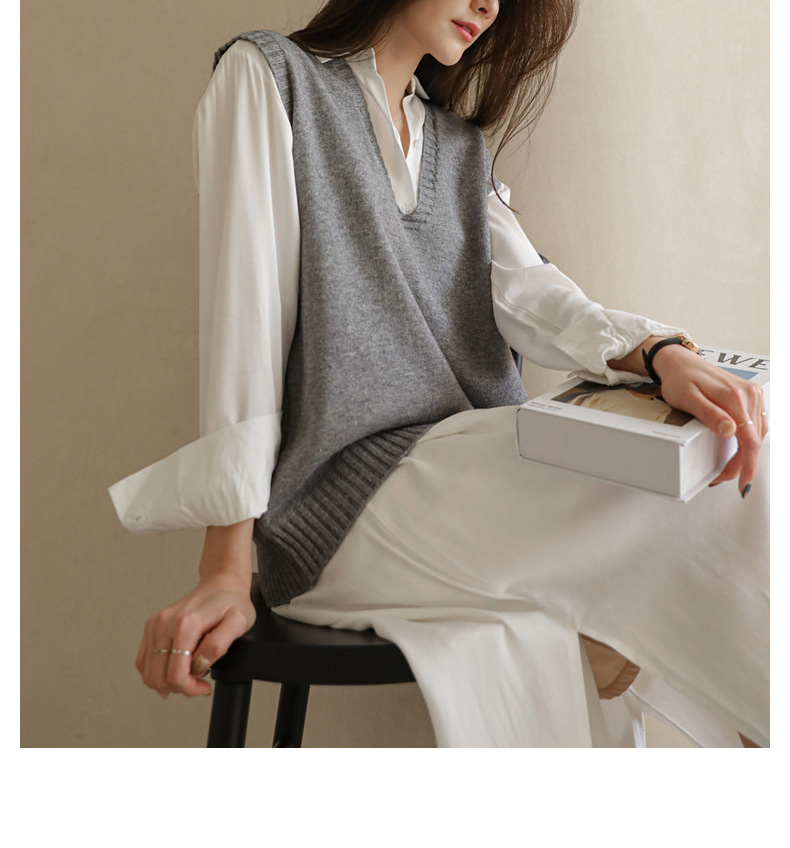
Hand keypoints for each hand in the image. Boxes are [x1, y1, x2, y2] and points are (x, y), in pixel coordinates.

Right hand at [135, 570, 255, 697]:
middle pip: (158, 677)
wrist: (221, 584)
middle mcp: (164, 623)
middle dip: (179, 687)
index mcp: (185, 623)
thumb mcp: (239, 622)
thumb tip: (199, 664)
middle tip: (198, 682)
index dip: (191, 688)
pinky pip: (144, 661)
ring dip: (167, 681)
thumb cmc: (232, 602)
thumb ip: (219, 644)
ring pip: (148, 672)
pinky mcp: (151, 626)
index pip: (175, 674)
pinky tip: (175, 668)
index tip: (205, 686)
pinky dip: (157, 671)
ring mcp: (155, 624)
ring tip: (189, 674)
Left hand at [651, 343, 767, 494]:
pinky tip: (738, 449)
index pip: (750, 440)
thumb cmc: (680, 379)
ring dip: (746, 453)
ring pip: (758, 433)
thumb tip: (731, 430)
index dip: (747, 465)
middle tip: (723, 477)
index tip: (743, 483)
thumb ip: (709, 415)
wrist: (680, 361)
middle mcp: (749, 394)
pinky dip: (749, 440)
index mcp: (735, 397)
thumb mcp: (687, 399)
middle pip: (755, 440)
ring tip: (728, 466)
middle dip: (742, 463)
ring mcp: (752, 394)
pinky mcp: (750, 395)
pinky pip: (756, 423)